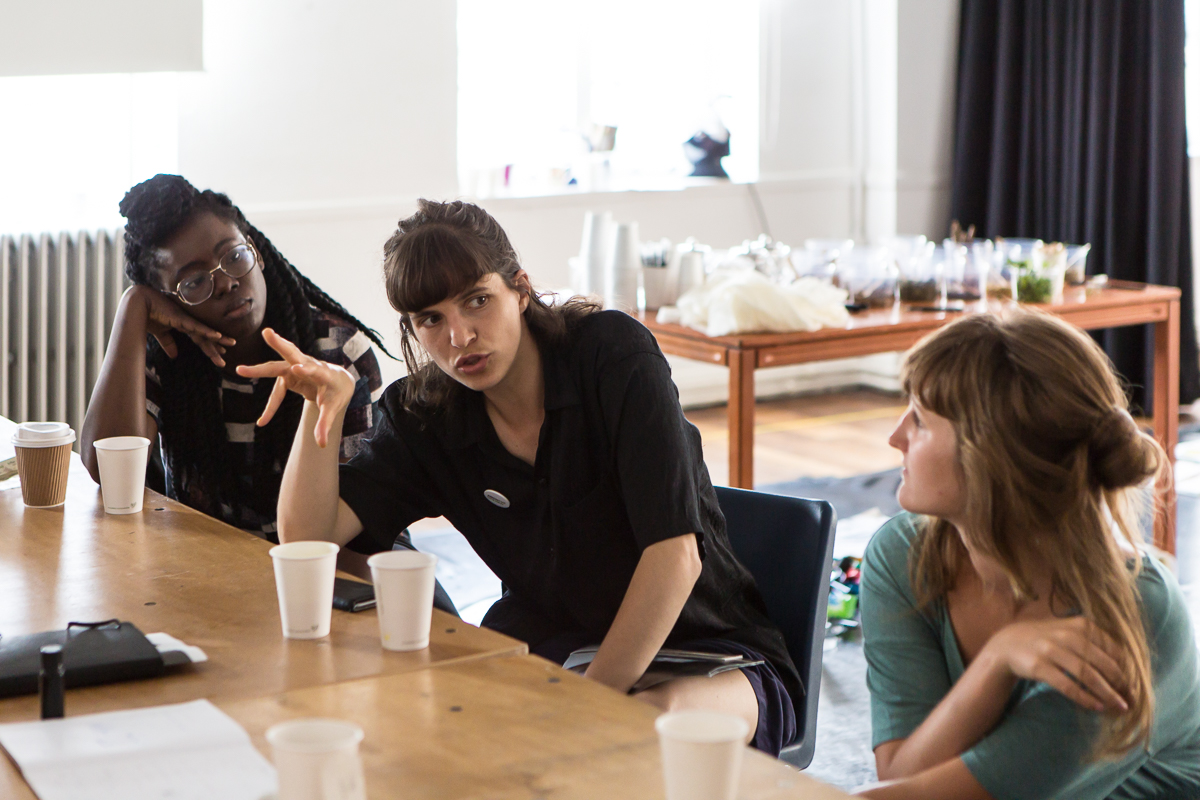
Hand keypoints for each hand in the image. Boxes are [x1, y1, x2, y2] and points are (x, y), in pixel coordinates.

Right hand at [131, 285, 234, 366]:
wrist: (139, 302)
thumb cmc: (149, 314)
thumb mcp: (160, 333)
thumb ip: (168, 343)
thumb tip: (174, 356)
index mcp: (184, 325)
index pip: (200, 338)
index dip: (209, 347)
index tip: (220, 353)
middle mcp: (188, 322)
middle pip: (205, 338)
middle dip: (216, 348)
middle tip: (225, 361)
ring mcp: (186, 319)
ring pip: (205, 332)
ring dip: (218, 339)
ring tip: (231, 344)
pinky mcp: (181, 318)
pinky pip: (196, 326)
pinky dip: (207, 331)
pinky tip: (217, 335)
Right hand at [235, 328, 354, 447]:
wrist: (336, 382)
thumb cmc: (336, 393)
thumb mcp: (333, 409)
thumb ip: (325, 424)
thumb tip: (322, 445)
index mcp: (323, 372)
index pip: (315, 369)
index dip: (306, 369)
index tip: (296, 368)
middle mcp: (308, 365)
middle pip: (293, 354)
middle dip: (280, 344)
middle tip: (267, 332)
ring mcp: (295, 368)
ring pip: (277, 367)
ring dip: (260, 370)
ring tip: (240, 370)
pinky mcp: (287, 375)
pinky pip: (276, 392)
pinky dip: (271, 407)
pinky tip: (264, 421)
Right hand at [982, 616, 1128, 712]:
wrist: (1008, 644)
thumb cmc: (1047, 640)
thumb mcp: (1070, 632)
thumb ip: (1095, 643)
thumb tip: (1129, 666)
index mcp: (1080, 625)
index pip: (1113, 649)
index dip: (1128, 669)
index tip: (1137, 686)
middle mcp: (1066, 635)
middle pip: (1103, 663)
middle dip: (1121, 684)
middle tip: (1132, 700)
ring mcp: (1050, 650)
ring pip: (1088, 675)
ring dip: (1107, 693)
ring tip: (1119, 707)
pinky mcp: (1038, 666)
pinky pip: (1067, 685)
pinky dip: (1085, 698)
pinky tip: (1096, 706)